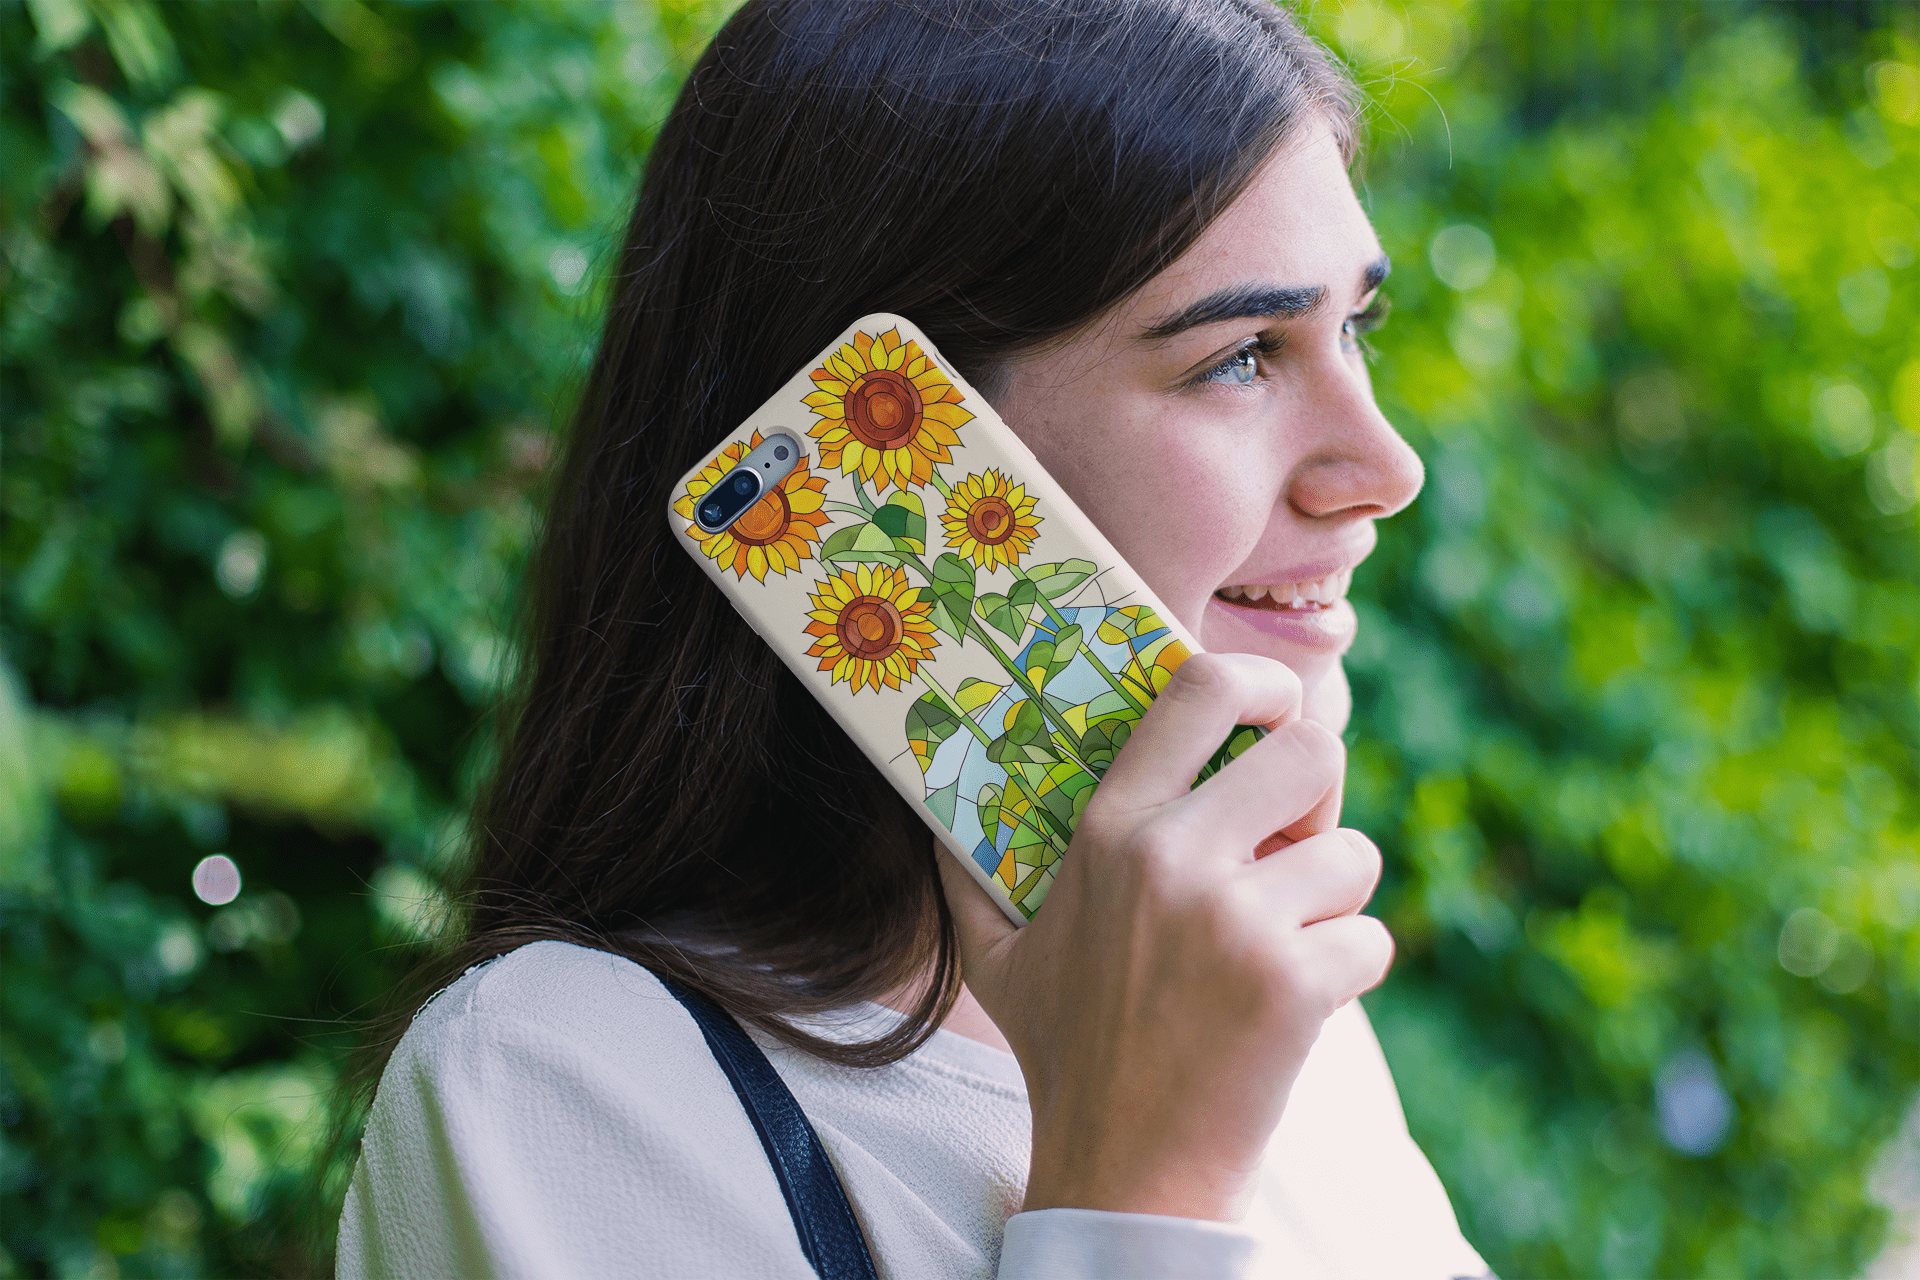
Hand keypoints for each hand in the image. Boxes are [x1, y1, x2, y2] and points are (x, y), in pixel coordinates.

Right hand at [938, 652, 1392, 1221]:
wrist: (1122, 1167)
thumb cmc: (1063, 1050)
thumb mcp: (994, 954)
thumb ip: (967, 873)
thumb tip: (935, 809)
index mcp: (1109, 830)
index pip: (1203, 690)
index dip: (1266, 682)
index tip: (1278, 707)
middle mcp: (1173, 858)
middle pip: (1315, 752)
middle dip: (1319, 800)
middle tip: (1290, 850)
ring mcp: (1237, 920)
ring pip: (1354, 855)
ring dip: (1333, 901)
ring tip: (1280, 945)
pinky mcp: (1295, 983)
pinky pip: (1371, 937)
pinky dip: (1348, 972)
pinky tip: (1293, 1007)